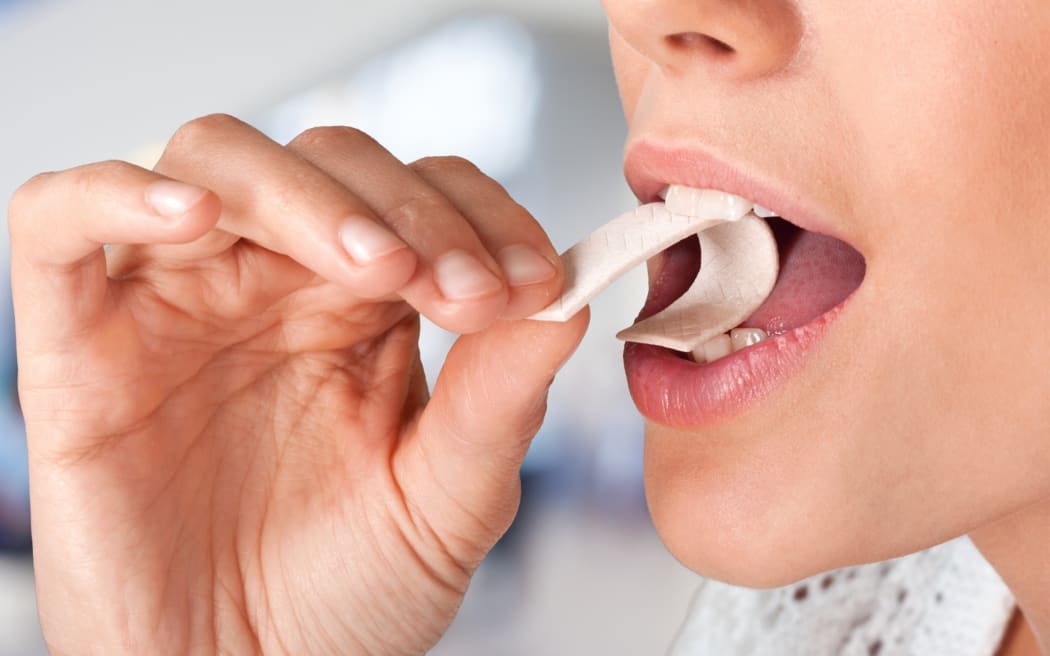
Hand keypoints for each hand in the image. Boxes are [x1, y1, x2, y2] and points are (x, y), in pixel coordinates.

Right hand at [9, 114, 587, 654]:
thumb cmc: (347, 600)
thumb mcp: (447, 500)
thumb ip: (502, 398)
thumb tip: (570, 298)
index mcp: (365, 311)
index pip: (424, 195)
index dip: (481, 216)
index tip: (533, 281)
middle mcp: (275, 287)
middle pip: (329, 161)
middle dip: (408, 209)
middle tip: (464, 289)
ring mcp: (176, 304)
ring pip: (216, 163)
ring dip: (304, 194)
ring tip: (372, 268)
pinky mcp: (75, 346)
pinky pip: (60, 222)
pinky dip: (115, 195)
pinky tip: (195, 219)